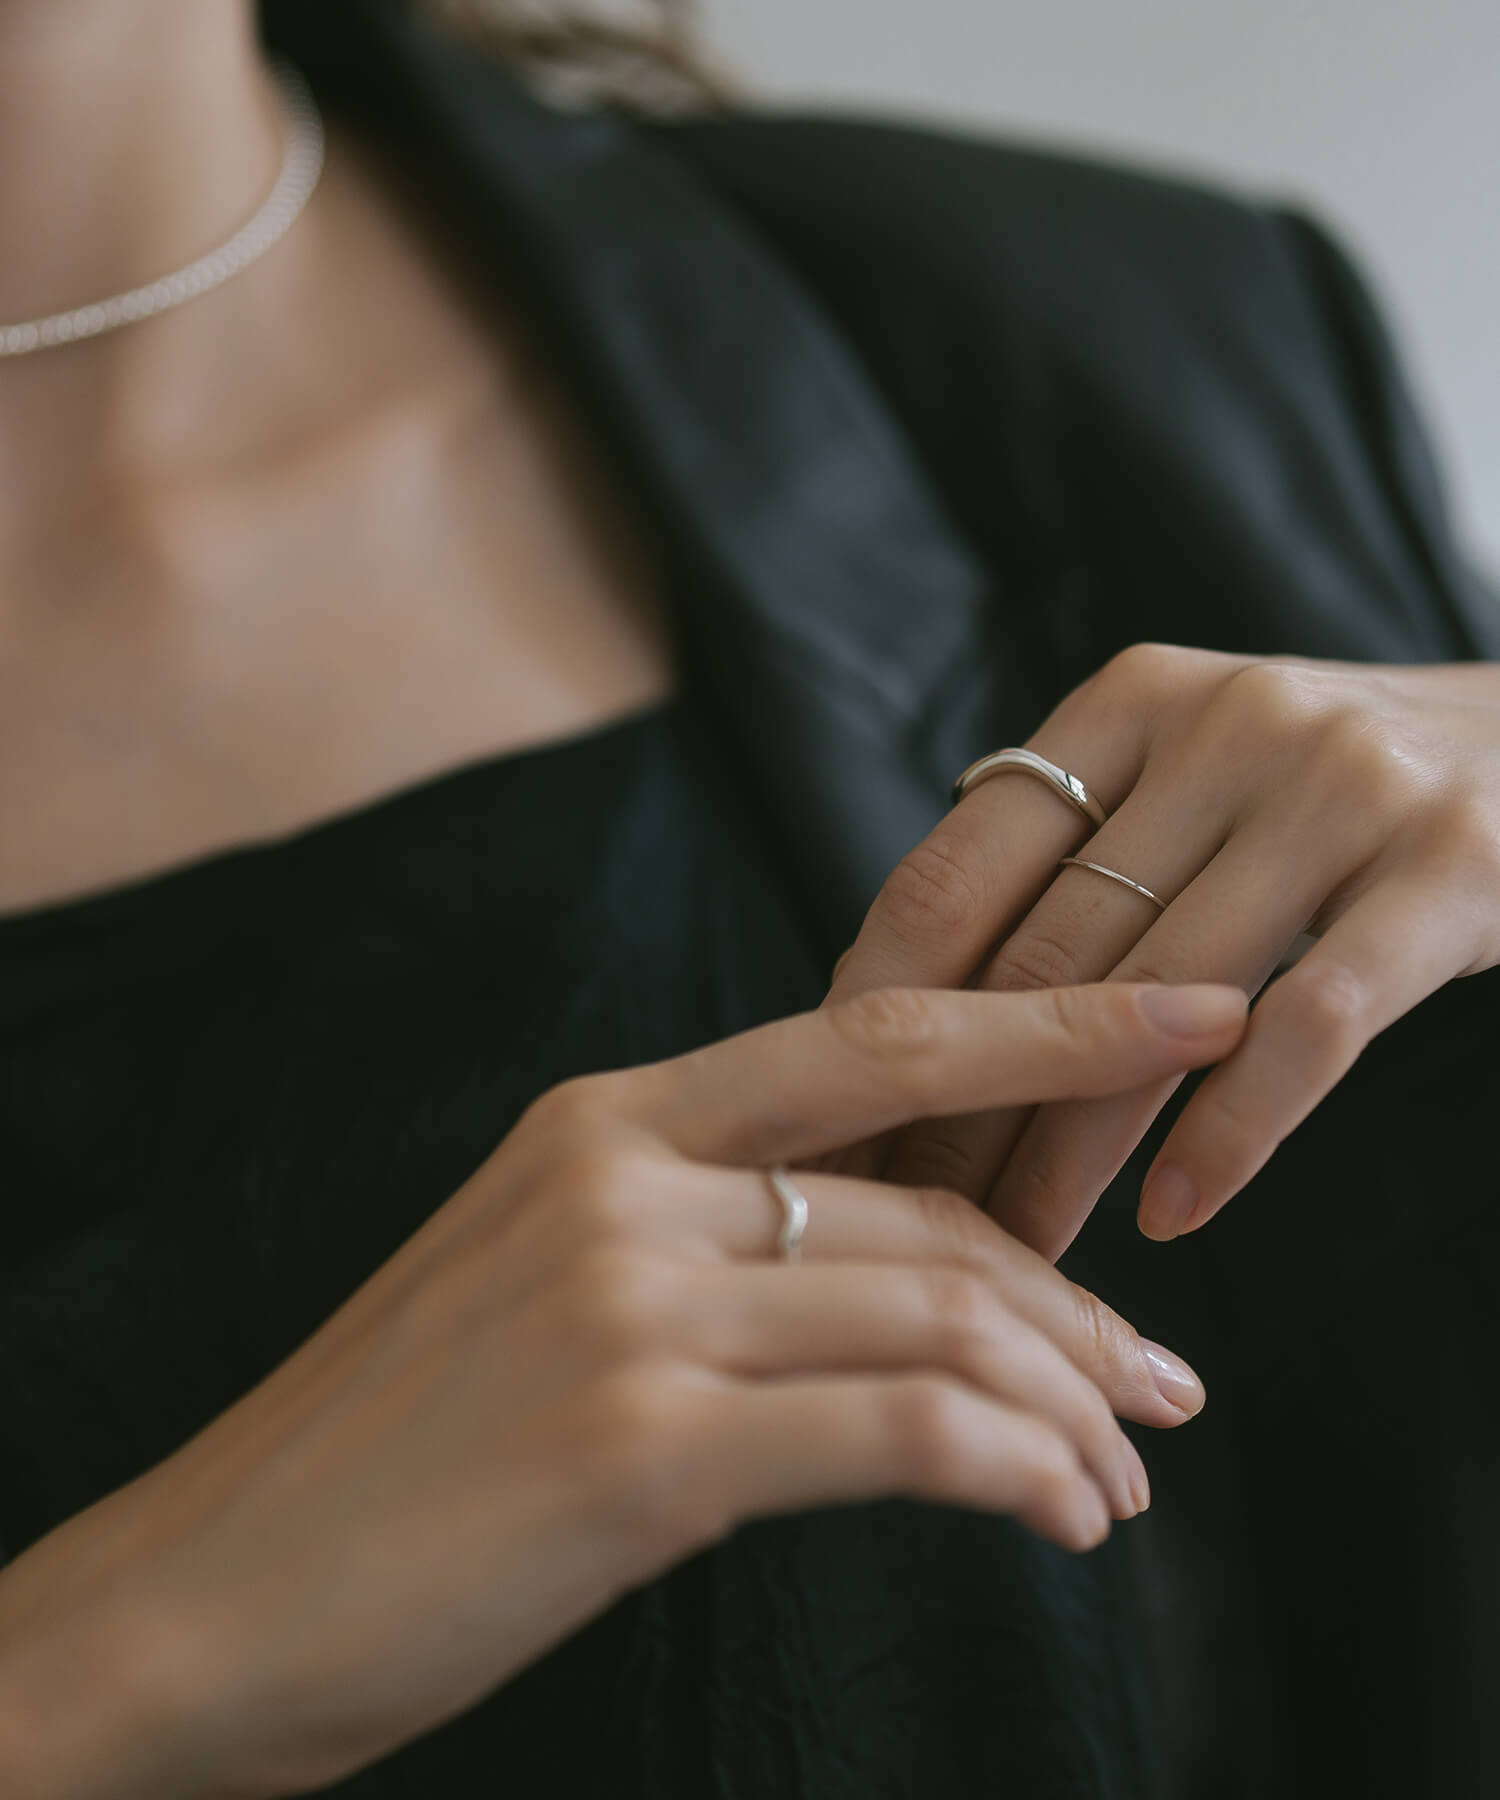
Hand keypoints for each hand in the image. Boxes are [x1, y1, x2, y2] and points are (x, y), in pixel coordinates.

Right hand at [0, 981, 1238, 1798]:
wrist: (209, 1591)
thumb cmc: (396, 1448)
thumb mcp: (548, 1285)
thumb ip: (703, 1237)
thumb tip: (897, 1270)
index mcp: (604, 1119)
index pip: (876, 1037)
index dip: (1051, 1024)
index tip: (1188, 1017)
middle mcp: (619, 1179)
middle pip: (931, 1206)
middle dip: (1083, 1301)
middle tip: (1167, 1389)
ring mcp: (624, 1305)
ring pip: (939, 1315)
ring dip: (1067, 1407)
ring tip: (1116, 1485)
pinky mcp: (635, 1446)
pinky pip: (901, 1431)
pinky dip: (1014, 1470)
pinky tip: (1055, 1521)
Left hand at [827, 645, 1499, 1258]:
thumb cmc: (1337, 786)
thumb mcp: (1196, 768)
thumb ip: (1074, 846)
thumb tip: (896, 992)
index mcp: (1133, 700)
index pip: (956, 871)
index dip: (880, 1010)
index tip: (840, 1122)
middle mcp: (1227, 722)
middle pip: (1044, 955)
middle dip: (963, 1108)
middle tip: (913, 1216)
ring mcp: (1345, 787)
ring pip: (1157, 1005)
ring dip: (1074, 1151)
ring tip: (1024, 1250)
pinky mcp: (1453, 866)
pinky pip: (1309, 1027)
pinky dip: (1230, 1133)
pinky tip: (1173, 1215)